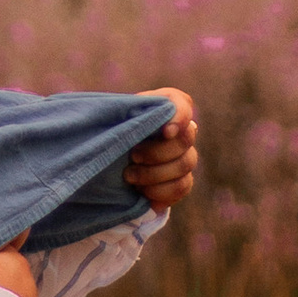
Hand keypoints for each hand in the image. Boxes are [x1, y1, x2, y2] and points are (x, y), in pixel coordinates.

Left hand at [124, 88, 197, 214]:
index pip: (182, 105)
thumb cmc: (112, 133)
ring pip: (184, 165)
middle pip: (185, 140)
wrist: (111, 161)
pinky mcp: (183, 180)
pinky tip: (142, 191)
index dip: (179, 118)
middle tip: (133, 157)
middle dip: (156, 152)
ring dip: (154, 174)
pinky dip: (160, 191)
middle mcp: (182, 130)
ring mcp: (186, 156)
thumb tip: (130, 119)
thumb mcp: (113, 120)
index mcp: (165, 108)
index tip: (166, 131)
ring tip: (129, 177)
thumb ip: (121, 113)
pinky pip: (181, 187)